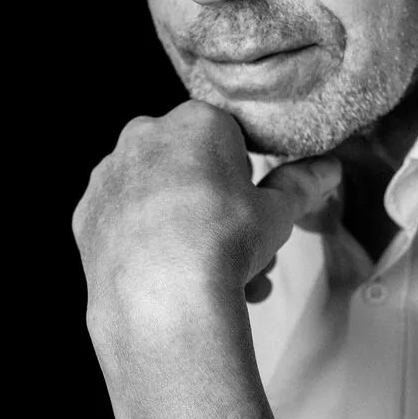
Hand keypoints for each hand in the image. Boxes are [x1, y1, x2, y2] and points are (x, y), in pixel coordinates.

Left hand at [72, 101, 340, 333]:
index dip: (246, 176)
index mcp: (195, 122)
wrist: (161, 296)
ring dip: (185, 229)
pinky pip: (125, 222)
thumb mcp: (277, 213)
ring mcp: (110, 175)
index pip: (228, 135)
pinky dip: (146, 243)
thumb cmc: (224, 244)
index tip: (253, 208)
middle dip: (215, 206)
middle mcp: (145, 137)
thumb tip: (330, 169)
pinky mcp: (86, 214)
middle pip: (189, 167)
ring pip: (156, 196)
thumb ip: (302, 185)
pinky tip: (170, 277)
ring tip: (214, 280)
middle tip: (240, 250)